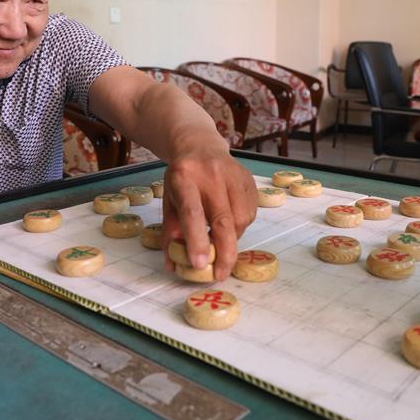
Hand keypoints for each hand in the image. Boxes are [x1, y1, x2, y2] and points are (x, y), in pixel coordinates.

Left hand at [161, 148, 256, 280]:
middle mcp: (211, 174)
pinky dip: (241, 226)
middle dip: (224, 252)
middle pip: (223, 219)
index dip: (196, 240)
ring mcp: (233, 174)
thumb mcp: (169, 200)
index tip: (200, 265)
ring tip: (220, 238)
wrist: (200, 146)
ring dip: (232, 239)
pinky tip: (229, 222)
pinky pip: (251, 213)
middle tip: (220, 274)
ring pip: (240, 219)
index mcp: (184, 178)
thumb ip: (171, 232)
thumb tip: (174, 266)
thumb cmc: (182, 179)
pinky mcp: (249, 178)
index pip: (192, 212)